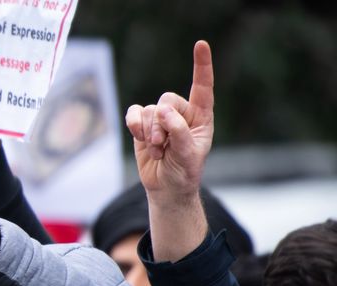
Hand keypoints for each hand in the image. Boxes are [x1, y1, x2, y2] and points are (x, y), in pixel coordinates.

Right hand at [124, 41, 213, 204]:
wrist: (166, 189)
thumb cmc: (184, 172)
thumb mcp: (188, 155)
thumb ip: (178, 131)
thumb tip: (162, 110)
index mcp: (201, 116)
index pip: (202, 86)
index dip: (201, 65)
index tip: (200, 44)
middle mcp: (182, 112)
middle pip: (167, 100)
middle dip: (161, 124)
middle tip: (162, 145)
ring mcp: (161, 118)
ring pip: (149, 110)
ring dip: (149, 133)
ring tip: (157, 151)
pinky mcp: (143, 125)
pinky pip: (134, 113)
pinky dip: (133, 124)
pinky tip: (138, 137)